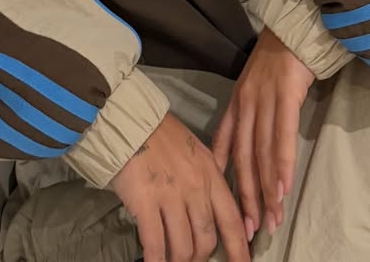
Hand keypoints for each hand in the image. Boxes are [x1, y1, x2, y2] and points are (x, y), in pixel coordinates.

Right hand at [112, 113, 250, 261]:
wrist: (130, 122)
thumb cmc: (162, 137)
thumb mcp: (197, 153)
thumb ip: (208, 181)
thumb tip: (213, 211)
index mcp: (211, 174)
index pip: (231, 219)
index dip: (239, 248)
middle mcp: (195, 187)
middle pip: (207, 239)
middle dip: (200, 258)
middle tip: (193, 261)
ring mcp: (171, 196)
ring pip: (183, 246)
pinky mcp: (145, 202)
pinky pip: (155, 243)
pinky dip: (156, 261)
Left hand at [212, 28, 313, 239]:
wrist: (296, 24)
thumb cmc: (281, 55)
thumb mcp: (257, 84)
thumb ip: (253, 112)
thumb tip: (256, 142)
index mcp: (237, 102)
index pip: (225, 147)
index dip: (226, 179)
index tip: (226, 208)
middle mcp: (245, 104)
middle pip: (243, 159)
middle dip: (246, 197)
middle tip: (250, 229)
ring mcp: (264, 100)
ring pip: (261, 154)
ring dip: (266, 190)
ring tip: (270, 219)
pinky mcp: (285, 95)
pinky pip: (281, 137)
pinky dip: (281, 165)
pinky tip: (282, 188)